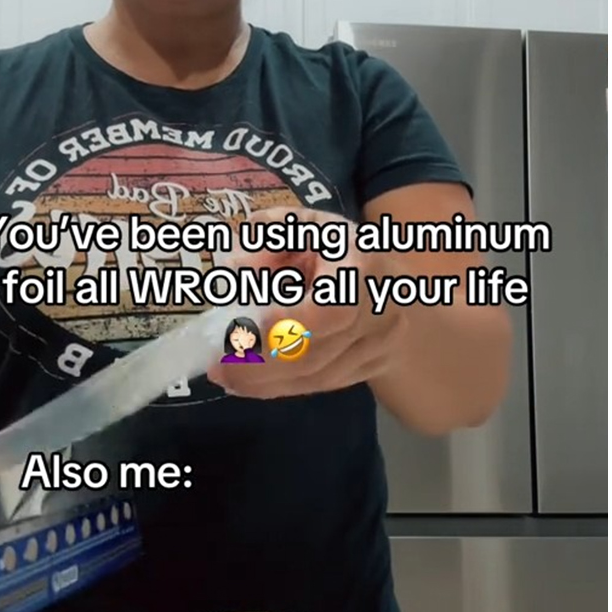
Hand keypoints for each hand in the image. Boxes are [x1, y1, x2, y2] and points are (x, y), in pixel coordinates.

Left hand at [207, 207, 408, 398]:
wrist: (394, 283)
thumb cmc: (339, 249)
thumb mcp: (304, 225)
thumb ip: (270, 234)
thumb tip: (238, 266)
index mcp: (362, 268)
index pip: (333, 310)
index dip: (290, 325)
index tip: (246, 329)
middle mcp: (380, 312)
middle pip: (319, 352)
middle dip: (262, 364)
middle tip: (217, 367)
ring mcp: (381, 345)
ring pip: (320, 375)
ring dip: (267, 382)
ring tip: (226, 377)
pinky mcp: (374, 367)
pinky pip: (325, 384)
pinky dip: (285, 387)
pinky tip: (253, 383)